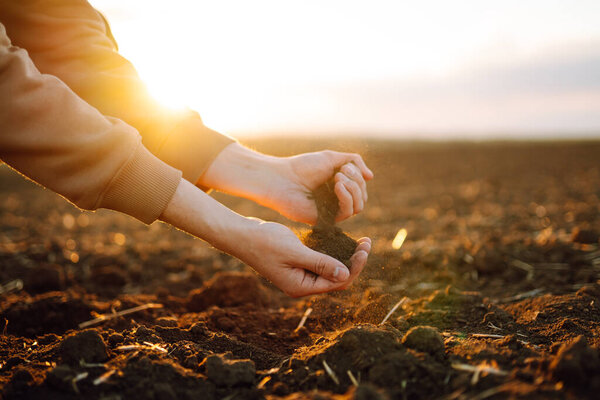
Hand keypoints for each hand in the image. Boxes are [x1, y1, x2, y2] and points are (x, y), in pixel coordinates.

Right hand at [160, 179, 371, 296]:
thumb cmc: (264, 242)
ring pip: (330, 269)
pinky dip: (333, 252)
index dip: (355, 267)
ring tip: (361, 241)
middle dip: (354, 262)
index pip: (337, 282)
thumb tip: (345, 274)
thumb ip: (320, 263)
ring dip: (346, 257)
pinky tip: (342, 240)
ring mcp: (299, 274)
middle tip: (367, 241)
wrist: (240, 234)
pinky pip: (321, 261)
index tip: (365, 248)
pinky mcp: (297, 263)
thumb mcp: (294, 251)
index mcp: (301, 286)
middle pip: (337, 278)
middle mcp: (302, 284)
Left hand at [267, 150, 373, 223]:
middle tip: (340, 171)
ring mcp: (331, 211)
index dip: (358, 175)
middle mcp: (336, 201)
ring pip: (358, 206)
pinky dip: (347, 197)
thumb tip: (371, 177)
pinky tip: (337, 185)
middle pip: (362, 197)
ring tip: (338, 177)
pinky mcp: (325, 220)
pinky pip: (346, 213)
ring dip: (353, 189)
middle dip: (356, 181)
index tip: (344, 165)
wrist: (281, 178)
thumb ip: (354, 162)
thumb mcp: (332, 158)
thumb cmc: (302, 167)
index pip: (360, 187)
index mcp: (338, 188)